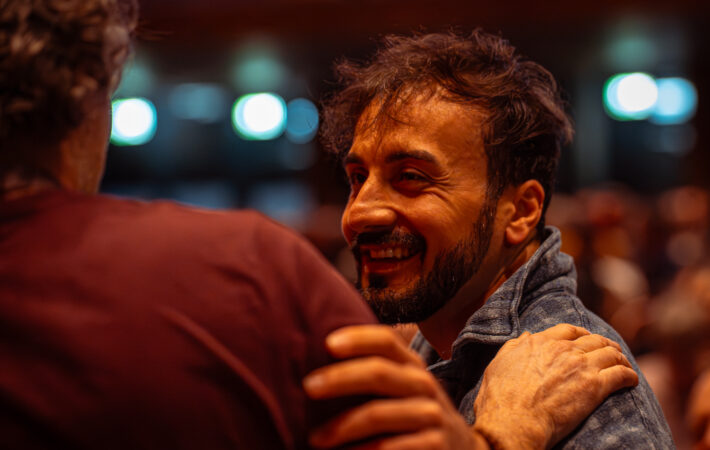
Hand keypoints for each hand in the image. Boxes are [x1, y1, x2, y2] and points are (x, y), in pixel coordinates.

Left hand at [303, 325, 478, 448]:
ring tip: (314, 438)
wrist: (461, 449)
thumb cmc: (412, 413)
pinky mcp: (434, 446)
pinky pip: (390, 448)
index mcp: (411, 365)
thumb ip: (373, 372)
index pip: (386, 341)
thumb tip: (314, 355)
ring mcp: (431, 416)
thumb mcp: (402, 387)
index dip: (358, 338)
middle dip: (340, 379)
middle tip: (308, 387)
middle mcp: (423, 385)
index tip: (327, 343)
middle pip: (379, 373)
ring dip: (342, 426)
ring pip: (379, 414)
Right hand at [472, 324, 638, 448]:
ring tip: (624, 364)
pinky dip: (629, 375)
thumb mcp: (499, 364)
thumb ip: (514, 347)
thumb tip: (527, 337)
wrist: (514, 422)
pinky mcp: (595, 387)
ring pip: (610, 353)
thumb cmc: (500, 398)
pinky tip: (632, 380)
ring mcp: (581, 366)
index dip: (581, 333)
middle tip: (611, 352)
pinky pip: (621, 375)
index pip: (568, 330)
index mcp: (540, 342)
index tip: (586, 339)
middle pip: (593, 339)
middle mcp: (563, 349)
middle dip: (605, 344)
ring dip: (620, 358)